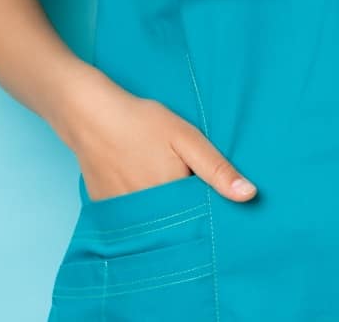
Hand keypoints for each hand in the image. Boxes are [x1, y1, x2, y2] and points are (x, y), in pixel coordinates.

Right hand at [67, 87, 256, 203]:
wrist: (89, 115)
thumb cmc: (140, 122)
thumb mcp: (186, 138)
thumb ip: (217, 169)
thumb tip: (250, 195)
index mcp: (172, 200)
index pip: (201, 218)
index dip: (210, 206)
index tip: (210, 191)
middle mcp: (148, 216)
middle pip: (178, 223)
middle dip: (187, 210)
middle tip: (181, 177)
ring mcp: (125, 215)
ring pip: (155, 222)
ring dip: (164, 211)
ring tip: (158, 176)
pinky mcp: (108, 210)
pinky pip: (134, 218)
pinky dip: (142, 208)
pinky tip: (139, 180)